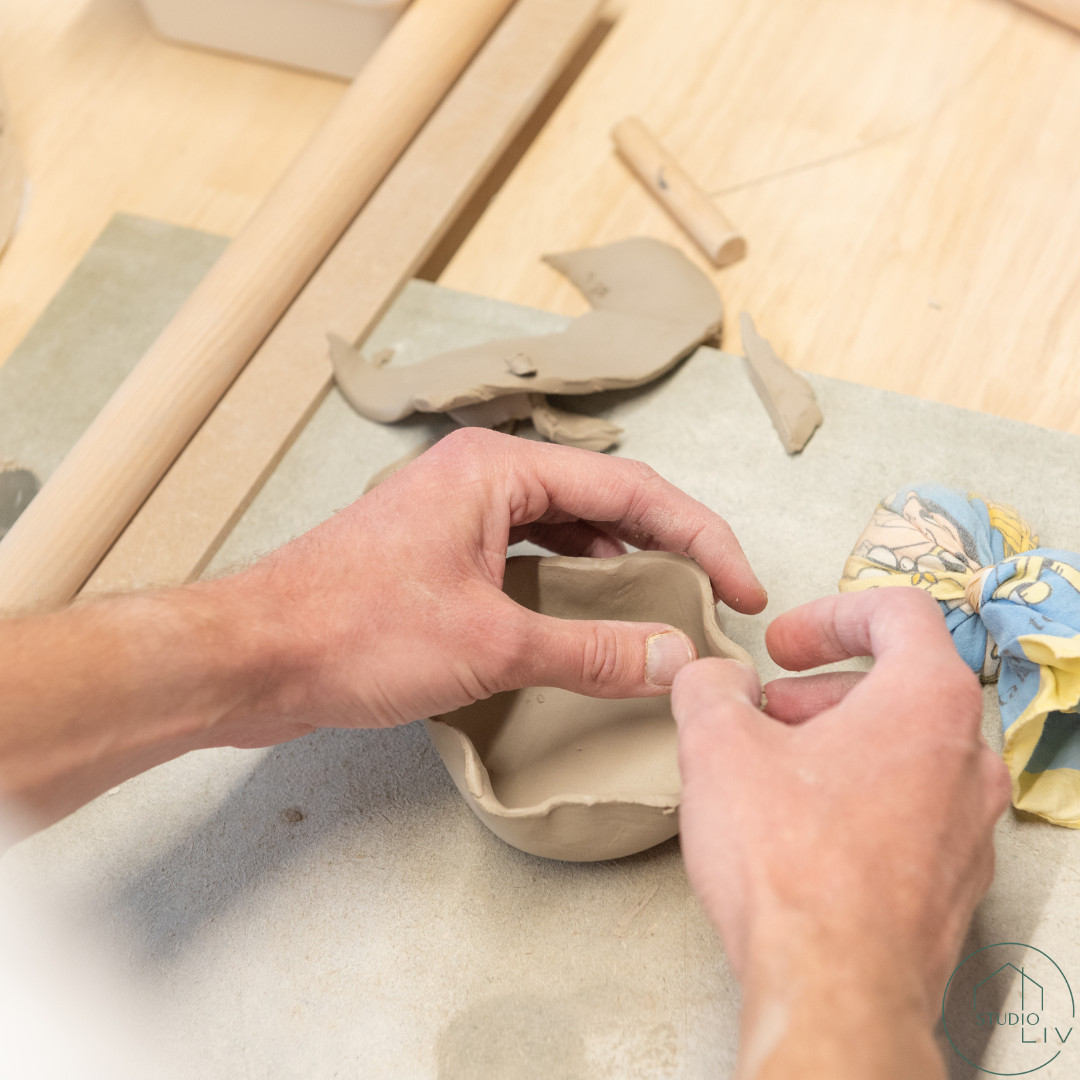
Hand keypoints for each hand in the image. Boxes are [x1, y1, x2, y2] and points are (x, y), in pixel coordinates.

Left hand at [220, 428, 765, 744]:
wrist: (252, 656)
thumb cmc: (350, 631)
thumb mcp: (490, 644)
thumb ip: (591, 650)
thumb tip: (673, 660)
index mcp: (498, 469)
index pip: (632, 490)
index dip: (700, 538)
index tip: (741, 588)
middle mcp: (481, 477)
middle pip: (605, 501)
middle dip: (669, 546)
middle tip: (715, 596)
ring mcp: (457, 515)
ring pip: (567, 527)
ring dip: (622, 561)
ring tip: (668, 604)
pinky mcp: (440, 555)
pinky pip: (529, 553)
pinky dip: (573, 578)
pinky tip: (593, 608)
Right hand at [671, 587, 1010, 1077]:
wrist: (833, 991)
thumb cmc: (792, 866)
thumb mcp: (718, 744)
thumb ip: (709, 686)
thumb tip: (713, 677)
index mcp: (927, 701)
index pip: (899, 611)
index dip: (829, 613)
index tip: (784, 642)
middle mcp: (967, 759)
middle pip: (902, 684)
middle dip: (823, 688)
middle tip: (769, 708)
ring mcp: (969, 825)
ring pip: (908, 750)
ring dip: (840, 741)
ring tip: (774, 768)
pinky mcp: (953, 881)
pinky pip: (911, 810)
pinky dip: (860, 796)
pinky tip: (801, 828)